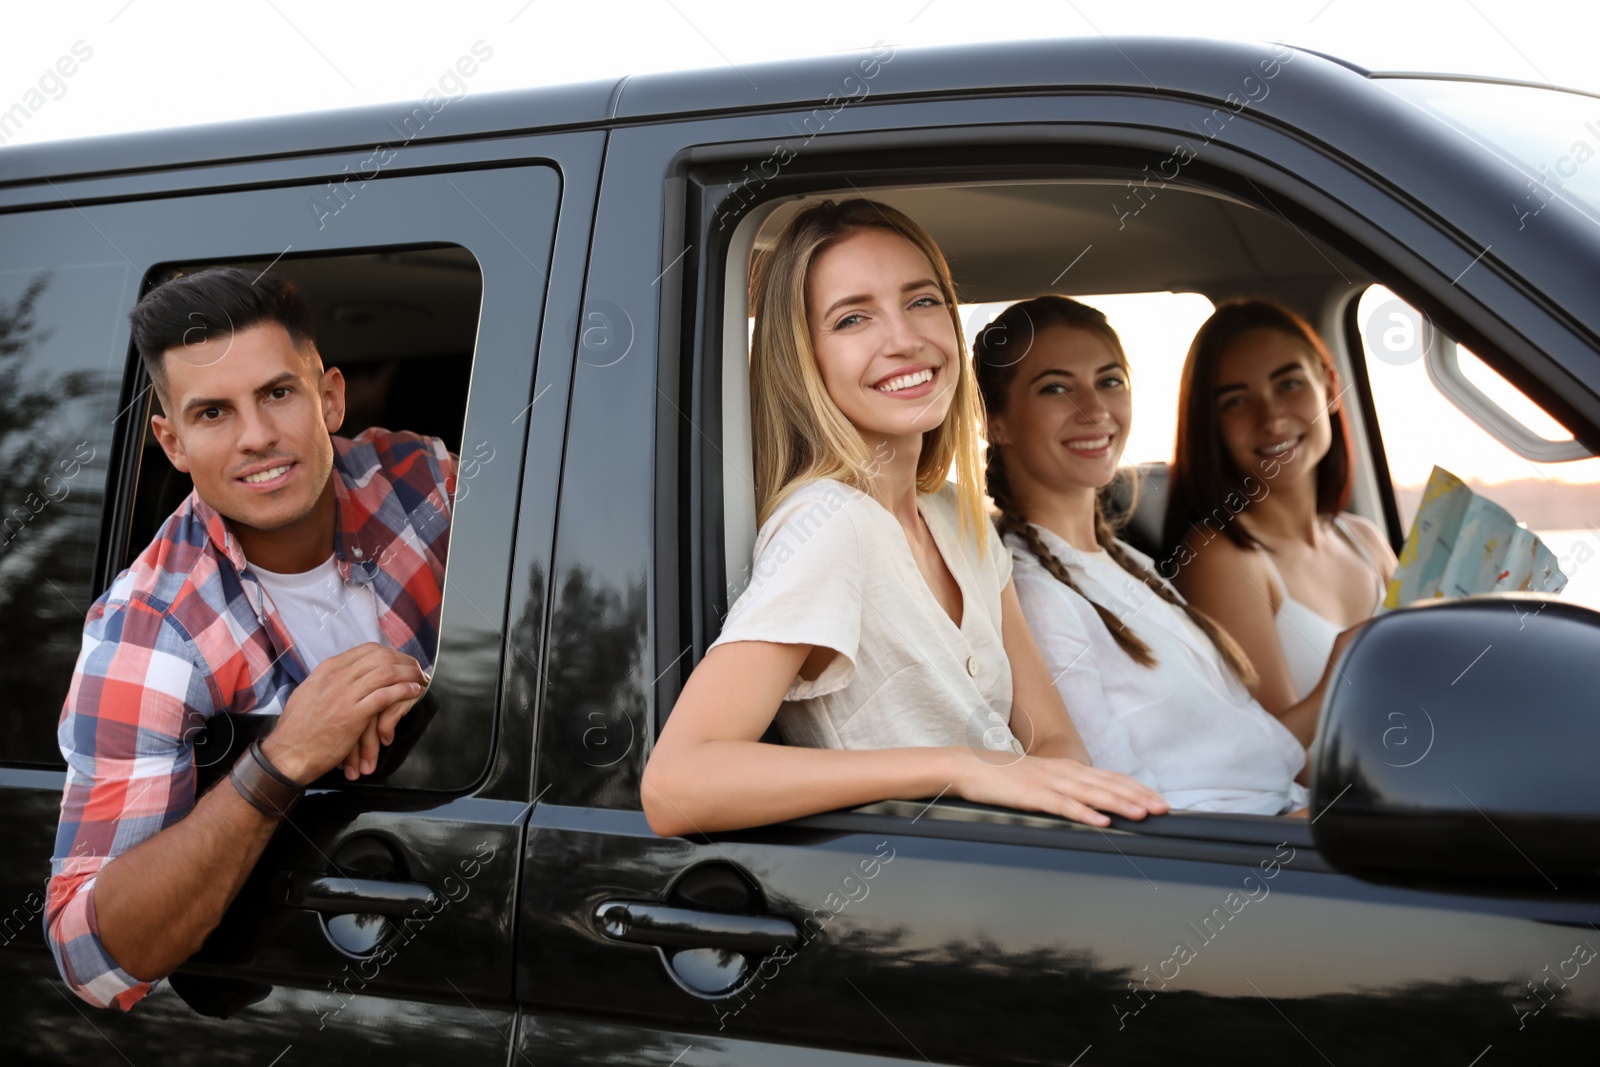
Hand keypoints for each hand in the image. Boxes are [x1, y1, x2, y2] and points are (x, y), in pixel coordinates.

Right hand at [259, 644, 425, 783]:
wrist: (287, 754)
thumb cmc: (297, 729)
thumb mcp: (309, 693)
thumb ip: (328, 681)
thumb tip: (346, 675)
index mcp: (327, 670)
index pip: (367, 650)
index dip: (391, 653)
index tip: (402, 661)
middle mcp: (337, 677)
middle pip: (381, 657)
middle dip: (405, 661)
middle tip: (418, 669)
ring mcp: (345, 695)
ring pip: (387, 673)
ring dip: (409, 674)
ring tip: (421, 679)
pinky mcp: (353, 715)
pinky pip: (386, 695)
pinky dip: (404, 691)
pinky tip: (413, 692)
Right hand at [951, 751, 1168, 827]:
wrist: (969, 767)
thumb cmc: (1004, 778)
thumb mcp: (1040, 780)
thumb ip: (1064, 789)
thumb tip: (1089, 805)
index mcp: (1066, 769)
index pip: (1110, 777)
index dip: (1137, 789)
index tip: (1159, 801)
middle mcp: (1063, 772)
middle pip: (1108, 784)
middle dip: (1138, 797)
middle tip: (1163, 809)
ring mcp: (1048, 782)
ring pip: (1092, 794)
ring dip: (1119, 804)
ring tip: (1142, 814)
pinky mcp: (1032, 795)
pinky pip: (1063, 805)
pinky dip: (1084, 813)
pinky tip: (1100, 822)